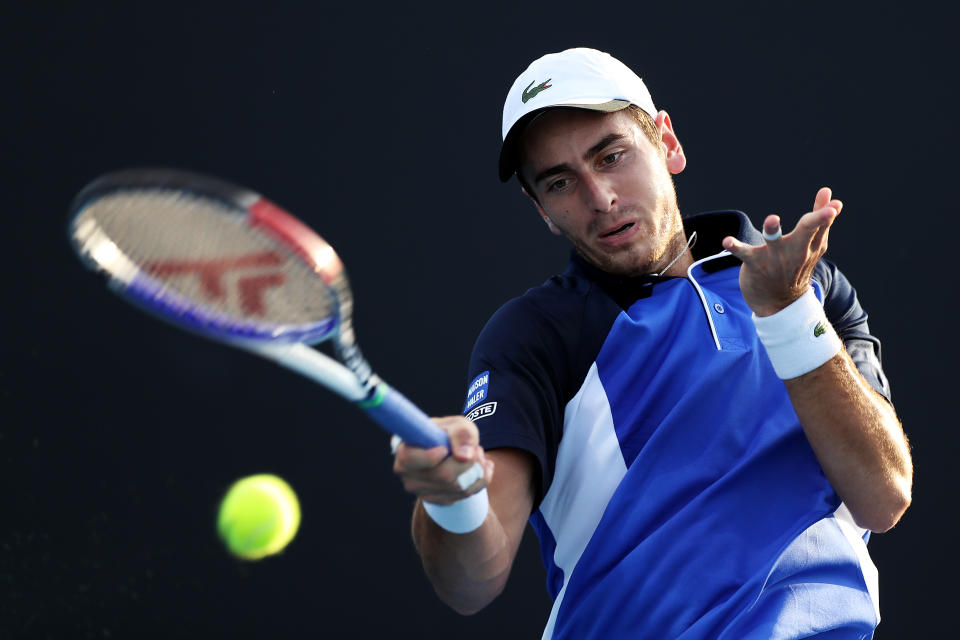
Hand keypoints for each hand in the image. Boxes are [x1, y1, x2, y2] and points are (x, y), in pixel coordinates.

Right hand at [393, 416, 493, 504]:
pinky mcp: (437, 501)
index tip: (445, 449)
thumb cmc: (450, 434)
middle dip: (469, 462)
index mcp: (404, 449)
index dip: (430, 456)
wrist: (452, 452)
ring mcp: (421, 491)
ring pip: (459, 487)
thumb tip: (464, 457)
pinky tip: (480, 468)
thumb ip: (461, 433)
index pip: (409, 459)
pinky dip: (479, 480)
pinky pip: (466, 495)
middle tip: (477, 448)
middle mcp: (408, 474)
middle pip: (444, 476)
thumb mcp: (457, 424)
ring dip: (478, 470)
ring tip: (478, 455)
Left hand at [722, 187, 841, 316]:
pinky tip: (726, 241)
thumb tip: (827, 191)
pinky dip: (734, 247)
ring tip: (773, 219)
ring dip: (773, 230)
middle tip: (826, 211)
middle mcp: (795, 250)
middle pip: (807, 231)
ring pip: (774, 241)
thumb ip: (817, 218)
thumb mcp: (811, 244)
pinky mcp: (755, 263)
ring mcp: (774, 257)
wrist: (780, 303)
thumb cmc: (797, 265)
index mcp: (810, 244)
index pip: (821, 226)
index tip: (835, 205)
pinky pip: (744, 253)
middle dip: (817, 219)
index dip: (827, 214)